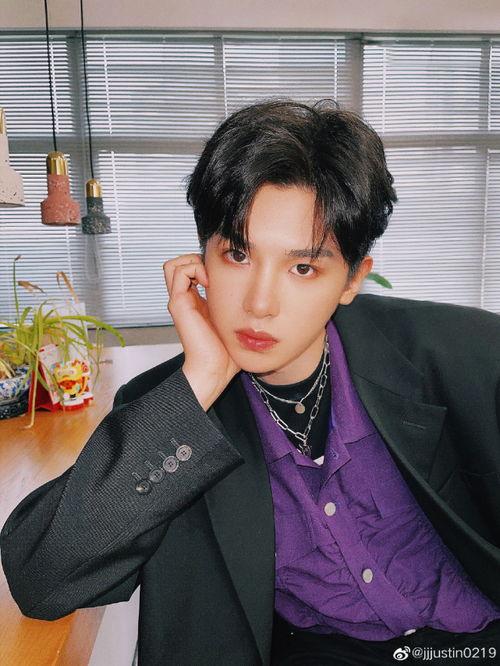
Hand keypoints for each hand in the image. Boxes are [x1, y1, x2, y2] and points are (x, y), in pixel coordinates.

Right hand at [163, 253, 240, 409]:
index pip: (192, 271)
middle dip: (196, 259)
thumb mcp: (235, 322)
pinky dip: (194, 269)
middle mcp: (185, 300)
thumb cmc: (227, 352)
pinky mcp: (178, 304)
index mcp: (196, 302)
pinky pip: (179, 271)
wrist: (215, 369)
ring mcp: (179, 301)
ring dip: (193, 262)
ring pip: (174, 265)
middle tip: (214, 273)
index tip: (225, 275)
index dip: (207, 265)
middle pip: (179, 265)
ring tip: (209, 277)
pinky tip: (208, 282)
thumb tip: (260, 301)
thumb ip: (239, 309)